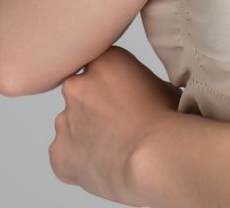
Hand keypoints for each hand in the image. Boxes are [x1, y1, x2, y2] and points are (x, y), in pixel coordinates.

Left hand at [48, 46, 181, 205]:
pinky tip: (103, 169)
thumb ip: (138, 84)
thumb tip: (141, 95)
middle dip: (95, 110)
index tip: (127, 103)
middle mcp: (77, 85)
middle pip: (81, 95)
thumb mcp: (162, 87)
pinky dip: (78, 164)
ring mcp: (64, 119)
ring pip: (70, 126)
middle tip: (121, 130)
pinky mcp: (58, 152)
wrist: (158, 158)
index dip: (114, 88)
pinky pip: (64, 156)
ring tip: (116, 153)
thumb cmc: (171, 125)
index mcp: (104, 61)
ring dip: (86, 137)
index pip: (101, 68)